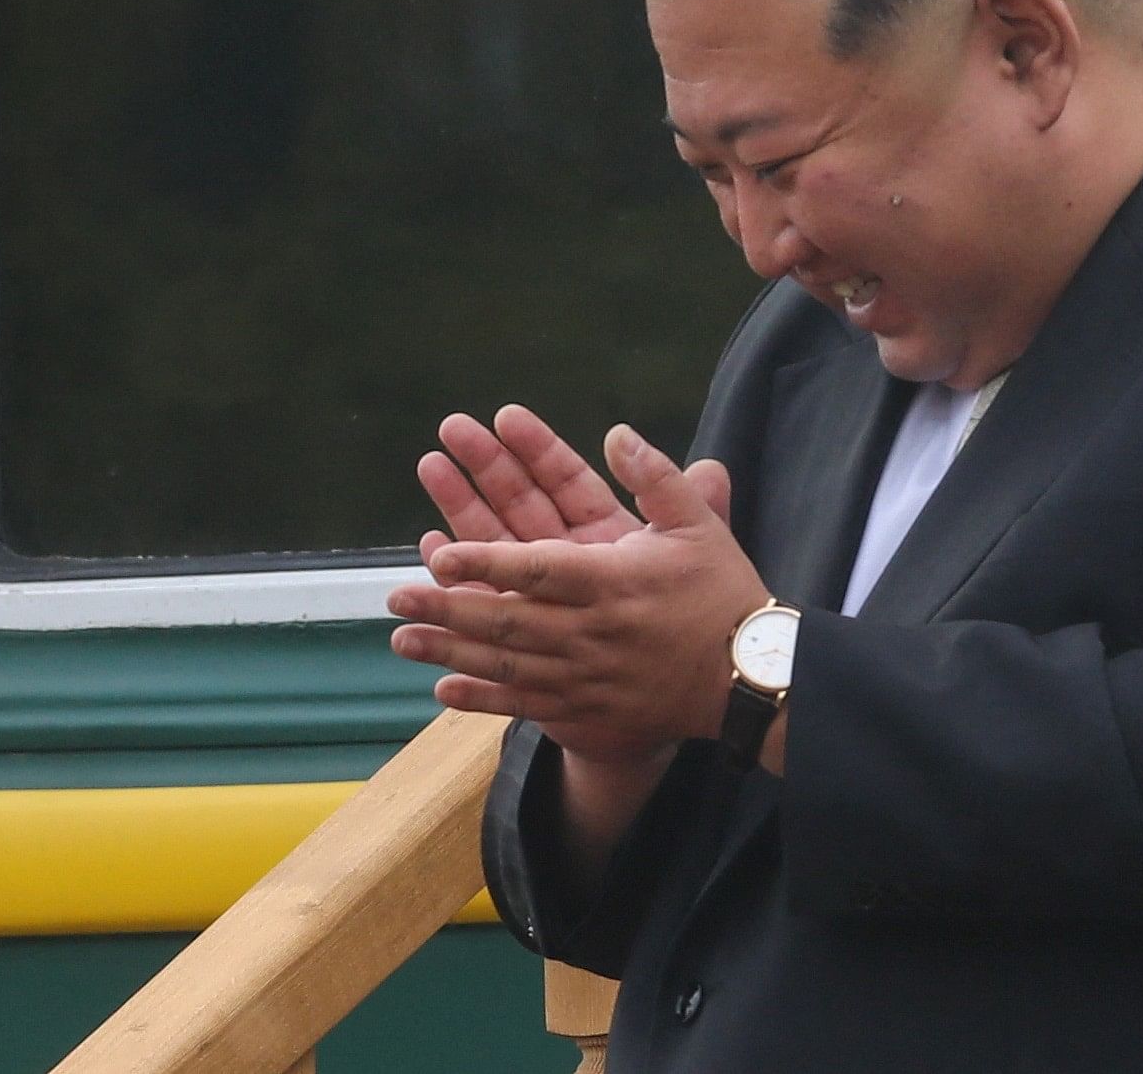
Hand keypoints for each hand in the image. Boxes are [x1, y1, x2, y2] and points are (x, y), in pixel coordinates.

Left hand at [388, 425, 769, 763]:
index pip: (539, 568)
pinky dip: (482, 701)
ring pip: (506, 665)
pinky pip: (526, 706)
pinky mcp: (588, 708)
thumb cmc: (723, 595)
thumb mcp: (698, 526)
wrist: (749, 678)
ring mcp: (587, 676)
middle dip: (447, 608)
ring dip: (450, 653)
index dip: (487, 561)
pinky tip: (442, 693)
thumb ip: (658, 477)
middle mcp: (593, 632)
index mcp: (615, 580)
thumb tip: (615, 432)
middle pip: (508, 619)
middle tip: (393, 599)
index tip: (442, 554)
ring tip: (401, 640)